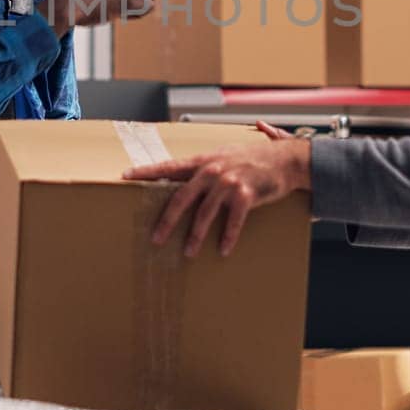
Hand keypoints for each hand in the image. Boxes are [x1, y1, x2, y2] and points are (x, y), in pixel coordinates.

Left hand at [122, 121, 310, 256]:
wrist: (284, 159)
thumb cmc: (252, 159)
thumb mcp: (224, 156)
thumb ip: (204, 167)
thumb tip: (184, 179)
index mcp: (203, 160)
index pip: (168, 165)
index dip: (146, 171)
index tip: (125, 176)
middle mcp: (212, 170)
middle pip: (181, 197)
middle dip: (167, 220)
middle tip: (156, 239)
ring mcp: (228, 182)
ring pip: (204, 214)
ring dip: (196, 236)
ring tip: (189, 253)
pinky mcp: (245, 194)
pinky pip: (232, 221)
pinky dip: (228, 237)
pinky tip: (223, 250)